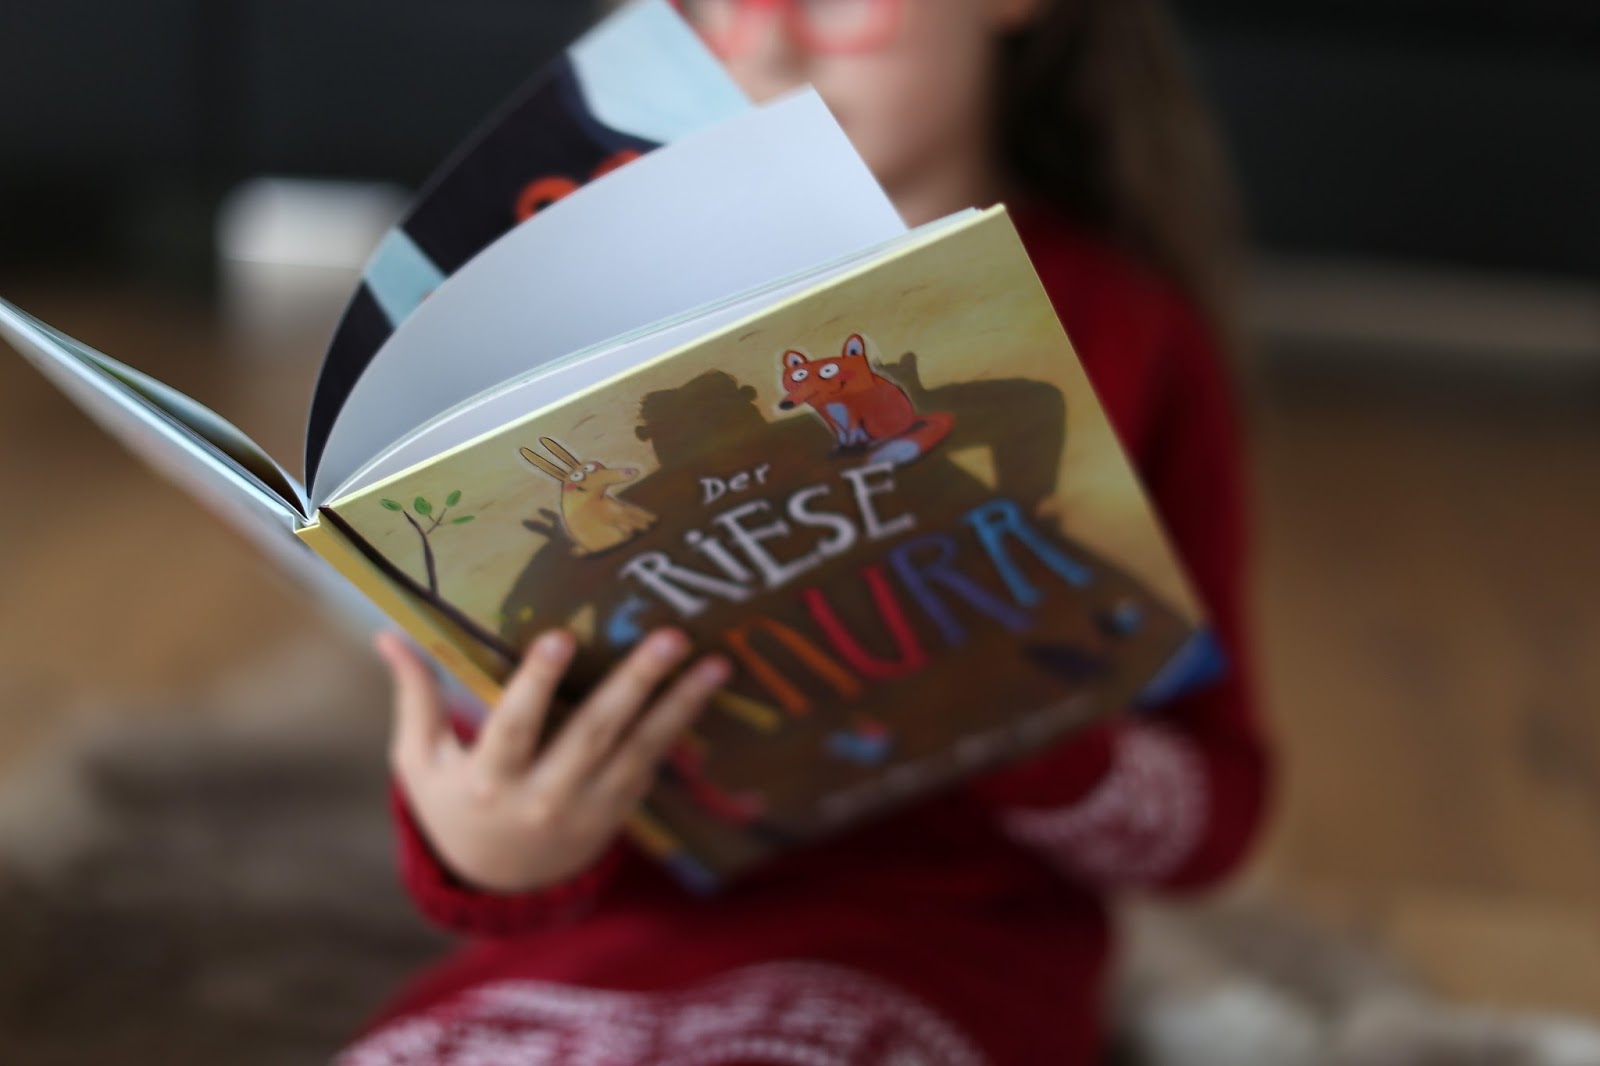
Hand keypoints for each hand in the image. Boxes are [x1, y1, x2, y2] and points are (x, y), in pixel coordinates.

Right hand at [376, 627, 729, 894]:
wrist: (498, 885)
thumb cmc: (452, 805)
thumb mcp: (420, 762)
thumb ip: (414, 698)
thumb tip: (387, 635)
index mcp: (488, 782)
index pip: (514, 728)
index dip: (536, 683)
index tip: (560, 637)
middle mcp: (543, 799)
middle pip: (593, 734)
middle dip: (635, 684)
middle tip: (669, 638)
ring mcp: (588, 810)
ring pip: (639, 751)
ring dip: (680, 705)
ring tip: (713, 664)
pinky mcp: (618, 813)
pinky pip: (651, 767)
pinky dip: (679, 730)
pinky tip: (703, 690)